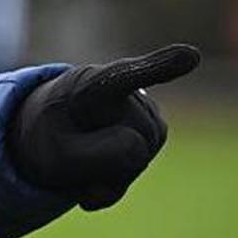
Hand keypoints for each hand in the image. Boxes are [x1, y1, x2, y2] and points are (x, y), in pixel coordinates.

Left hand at [7, 44, 200, 210]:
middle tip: (73, 153)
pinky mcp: (151, 128)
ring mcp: (142, 109)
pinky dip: (112, 181)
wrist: (46, 133)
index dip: (159, 67)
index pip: (127, 77)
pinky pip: (137, 167)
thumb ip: (98, 156)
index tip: (191, 56)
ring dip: (109, 171)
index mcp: (91, 85)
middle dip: (107, 163)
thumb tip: (141, 149)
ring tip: (80, 156)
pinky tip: (90, 177)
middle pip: (137, 144)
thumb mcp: (56, 154)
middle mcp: (123, 91)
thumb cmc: (48, 136)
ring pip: (140, 158)